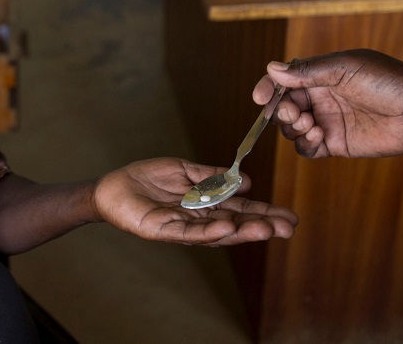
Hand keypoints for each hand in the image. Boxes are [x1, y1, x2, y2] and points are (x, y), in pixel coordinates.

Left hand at [91, 158, 297, 246]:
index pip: (240, 211)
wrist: (113, 187)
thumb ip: (211, 176)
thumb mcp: (184, 171)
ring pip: (217, 232)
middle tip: (288, 228)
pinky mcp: (164, 230)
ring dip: (241, 232)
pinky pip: (189, 232)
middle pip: (235, 225)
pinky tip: (228, 228)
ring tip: (266, 229)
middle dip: (261, 226)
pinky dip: (209, 231)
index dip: (264, 213)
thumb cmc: (147, 179)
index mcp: (205, 205)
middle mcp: (198, 219)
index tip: (289, 217)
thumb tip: (245, 181)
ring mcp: (183, 227)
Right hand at [253, 49, 402, 158]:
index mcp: (320, 75)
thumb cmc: (387, 81)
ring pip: (292, 129)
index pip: (284, 80)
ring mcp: (327, 121)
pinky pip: (307, 148)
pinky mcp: (336, 144)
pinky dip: (305, 144)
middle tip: (295, 113)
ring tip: (311, 125)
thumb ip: (307, 72)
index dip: (268, 88)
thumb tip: (271, 68)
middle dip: (281, 111)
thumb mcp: (345, 68)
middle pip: (284, 106)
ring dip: (293, 128)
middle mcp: (320, 98)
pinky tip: (319, 136)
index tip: (259, 98)